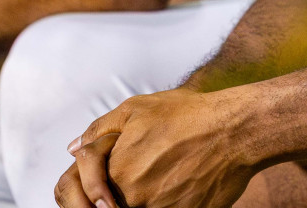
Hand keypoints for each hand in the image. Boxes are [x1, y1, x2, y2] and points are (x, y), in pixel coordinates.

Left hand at [57, 89, 259, 207]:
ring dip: (138, 197)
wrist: (235, 132)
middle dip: (106, 195)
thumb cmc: (188, 116)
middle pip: (100, 206)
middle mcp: (131, 198)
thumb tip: (74, 148)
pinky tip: (174, 185)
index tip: (93, 184)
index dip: (78, 187)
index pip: (71, 191)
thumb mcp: (136, 109)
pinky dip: (162, 202)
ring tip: (160, 176)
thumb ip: (99, 131)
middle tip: (131, 179)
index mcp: (114, 171)